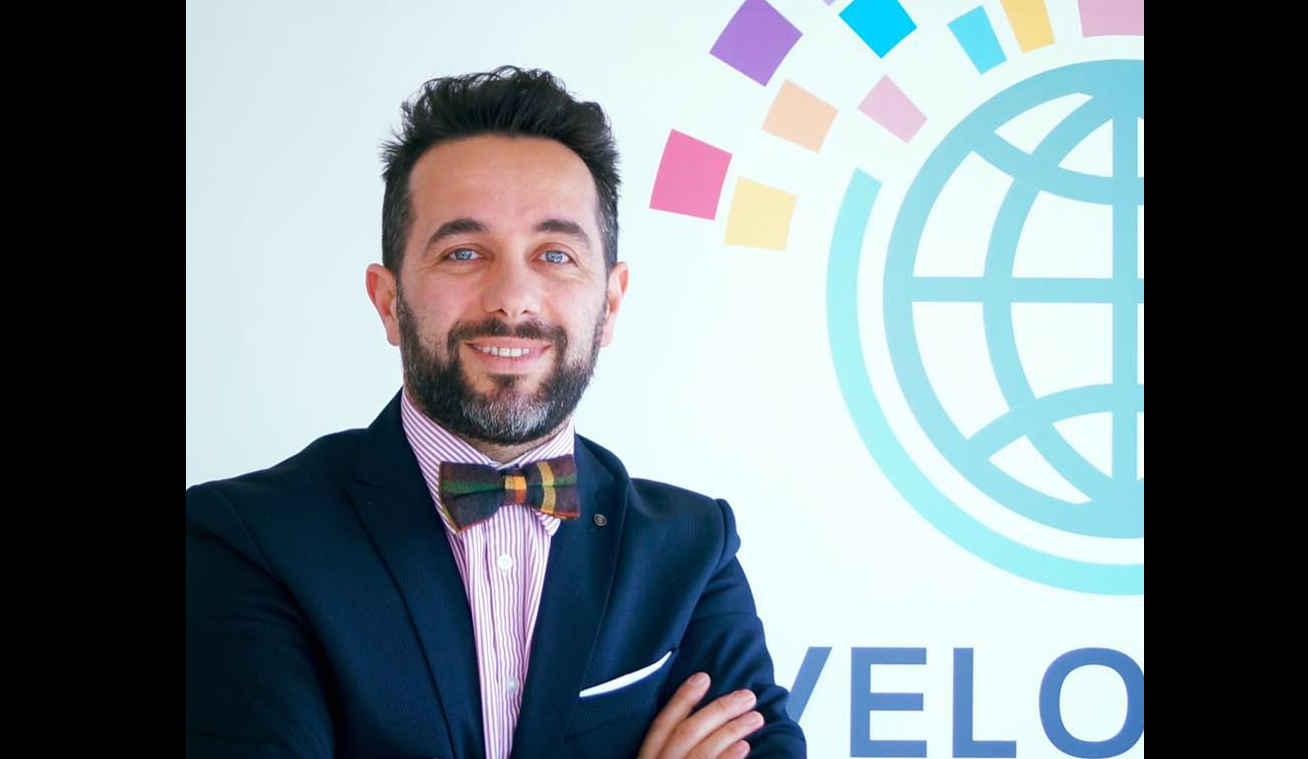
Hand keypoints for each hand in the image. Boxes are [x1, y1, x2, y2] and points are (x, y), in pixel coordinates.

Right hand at [635, 672, 764, 758]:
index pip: (662, 724)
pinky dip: (728, 757)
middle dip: (718, 710)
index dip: (682, 699)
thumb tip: (702, 718)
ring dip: (732, 730)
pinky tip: (745, 746)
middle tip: (746, 696)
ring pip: (704, 751)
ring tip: (755, 718)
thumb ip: (671, 746)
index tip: (703, 678)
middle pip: (687, 733)